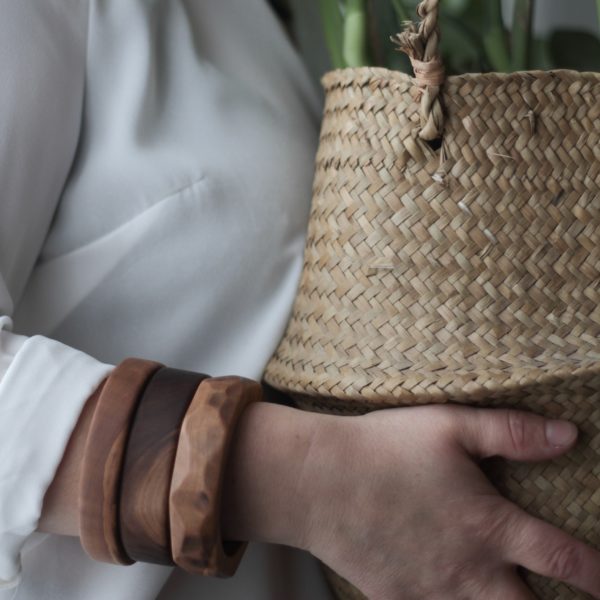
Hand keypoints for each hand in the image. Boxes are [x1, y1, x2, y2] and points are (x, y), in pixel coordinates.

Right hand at [298, 405, 599, 598]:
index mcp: (488, 526)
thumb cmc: (383, 448)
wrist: (319, 480)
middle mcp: (468, 569)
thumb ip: (512, 433)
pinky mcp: (397, 597)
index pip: (562, 559)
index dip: (595, 574)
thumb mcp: (450, 426)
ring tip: (493, 590)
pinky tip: (435, 586)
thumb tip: (568, 435)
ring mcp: (432, 590)